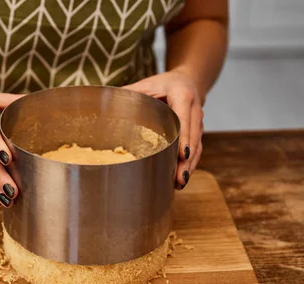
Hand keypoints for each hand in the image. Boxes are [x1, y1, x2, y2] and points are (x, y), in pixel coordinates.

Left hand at [124, 68, 203, 188]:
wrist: (188, 81)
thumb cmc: (163, 84)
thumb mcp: (146, 84)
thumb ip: (129, 94)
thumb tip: (104, 105)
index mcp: (182, 95)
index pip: (183, 118)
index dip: (183, 138)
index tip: (183, 155)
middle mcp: (194, 109)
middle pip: (193, 137)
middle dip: (187, 159)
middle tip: (179, 177)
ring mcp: (198, 122)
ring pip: (197, 146)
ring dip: (189, 165)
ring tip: (180, 182)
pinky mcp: (198, 132)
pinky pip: (197, 150)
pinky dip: (190, 164)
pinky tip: (181, 178)